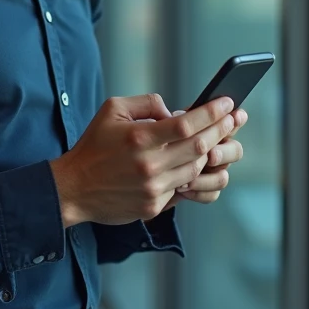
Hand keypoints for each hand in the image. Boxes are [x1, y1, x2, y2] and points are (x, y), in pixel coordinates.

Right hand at [50, 94, 236, 226]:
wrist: (74, 188)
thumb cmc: (93, 145)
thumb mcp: (113, 109)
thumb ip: (147, 103)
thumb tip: (175, 111)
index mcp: (139, 138)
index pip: (186, 124)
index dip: (211, 112)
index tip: (226, 102)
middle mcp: (148, 164)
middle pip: (199, 147)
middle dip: (221, 130)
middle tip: (234, 118)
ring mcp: (153, 188)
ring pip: (195, 169)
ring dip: (208, 153)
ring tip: (215, 139)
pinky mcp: (153, 206)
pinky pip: (182, 188)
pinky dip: (190, 173)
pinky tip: (193, 162)